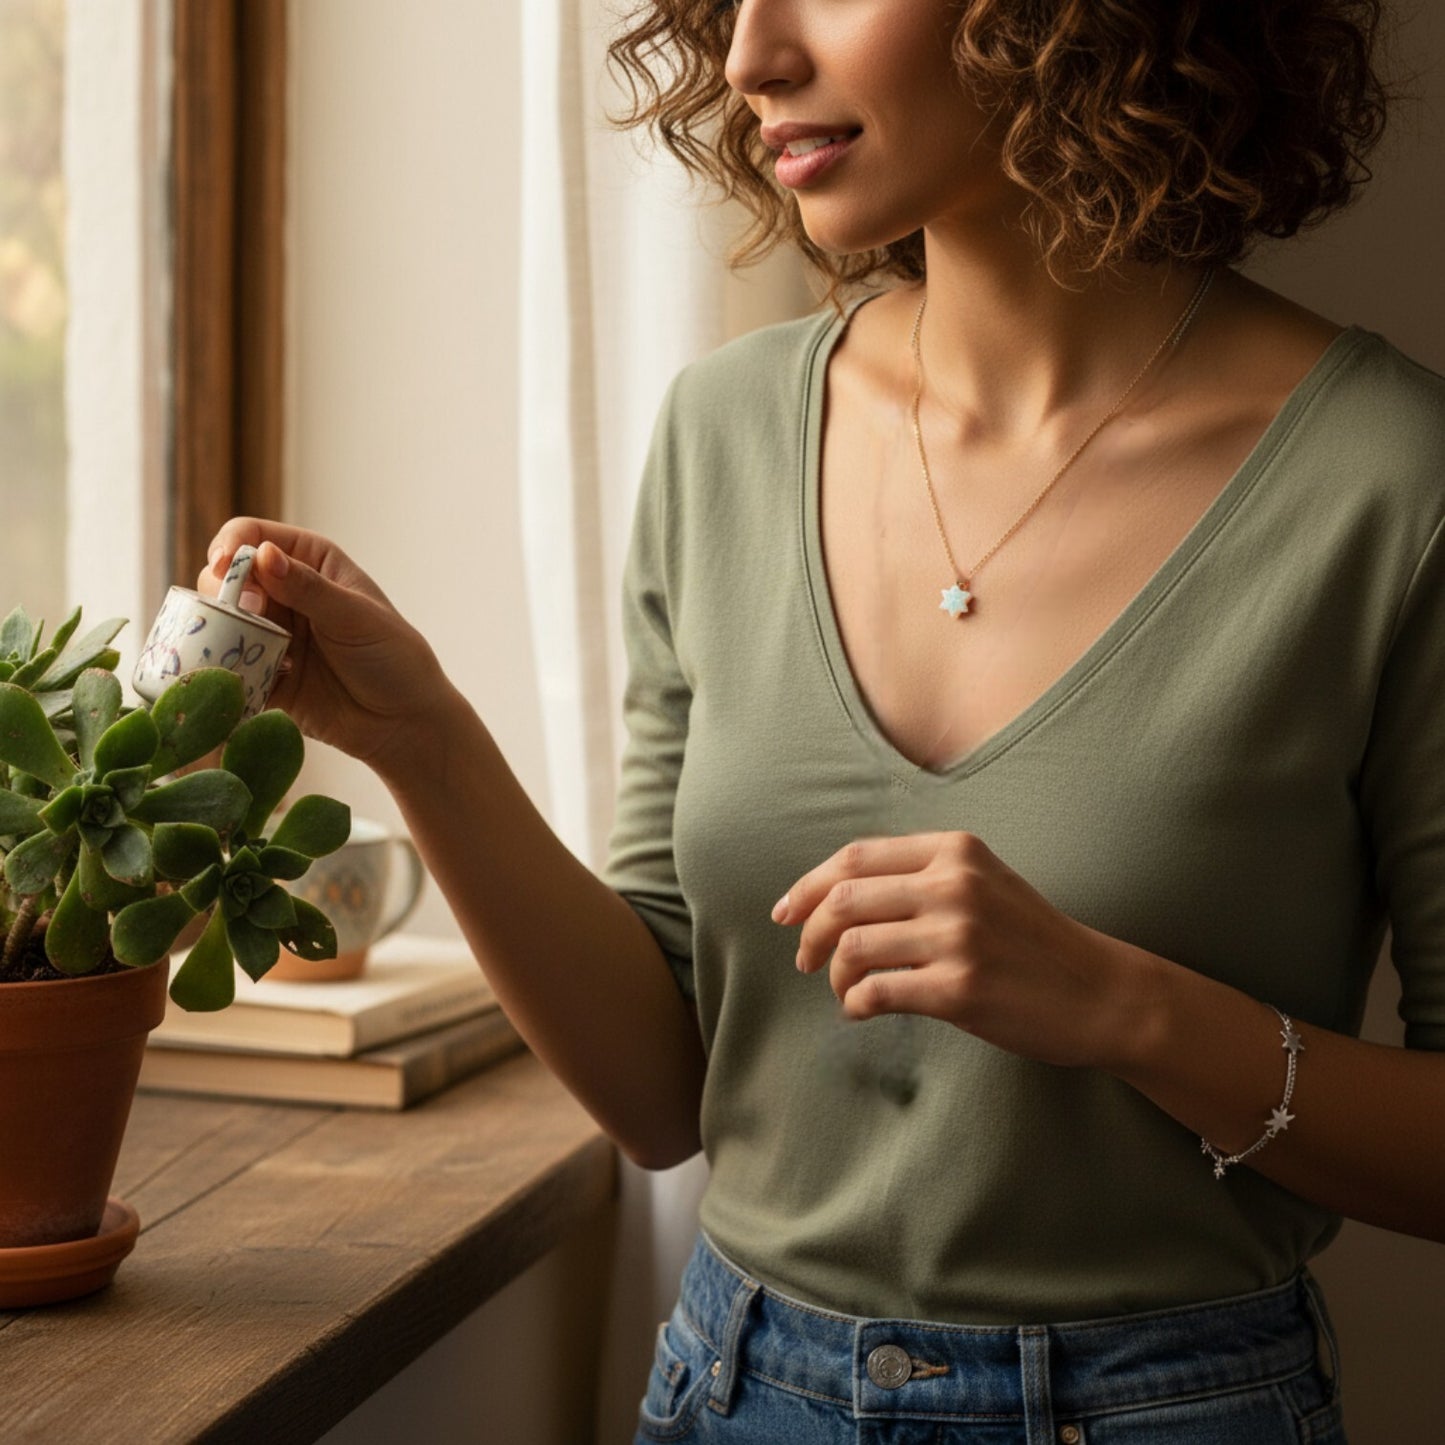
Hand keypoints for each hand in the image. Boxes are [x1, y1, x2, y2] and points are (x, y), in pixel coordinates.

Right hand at [200, 518, 456, 772]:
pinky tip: (236, 682)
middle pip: (228, 579)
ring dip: (218, 635)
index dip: (232, 547)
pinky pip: (230, 668)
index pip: (255, 537)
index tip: (222, 568)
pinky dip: (225, 672)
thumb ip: (309, 589)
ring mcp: (274, 634)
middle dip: (221, 595)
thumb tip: (263, 554)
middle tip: (239, 618)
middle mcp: (286, 593)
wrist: (404, 722)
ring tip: (237, 652)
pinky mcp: (265, 675)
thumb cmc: (393, 658)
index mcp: (312, 562)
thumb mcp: (355, 617)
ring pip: (222, 623)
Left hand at [777, 831, 1162, 1069]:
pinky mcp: (959, 988)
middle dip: (808, 933)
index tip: (786, 913)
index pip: (854, 857)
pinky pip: (875, 991)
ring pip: (852, 947)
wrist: (1100, 993)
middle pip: (843, 899)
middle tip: (803, 960)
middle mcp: (954, 885)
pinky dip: (854, 1004)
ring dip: (833, 974)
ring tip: (843, 989)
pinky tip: (862, 1010)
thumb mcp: (983, 883)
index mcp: (955, 850)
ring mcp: (957, 936)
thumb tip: (833, 896)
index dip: (809, 886)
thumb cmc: (1031, 942)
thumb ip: (920, 877)